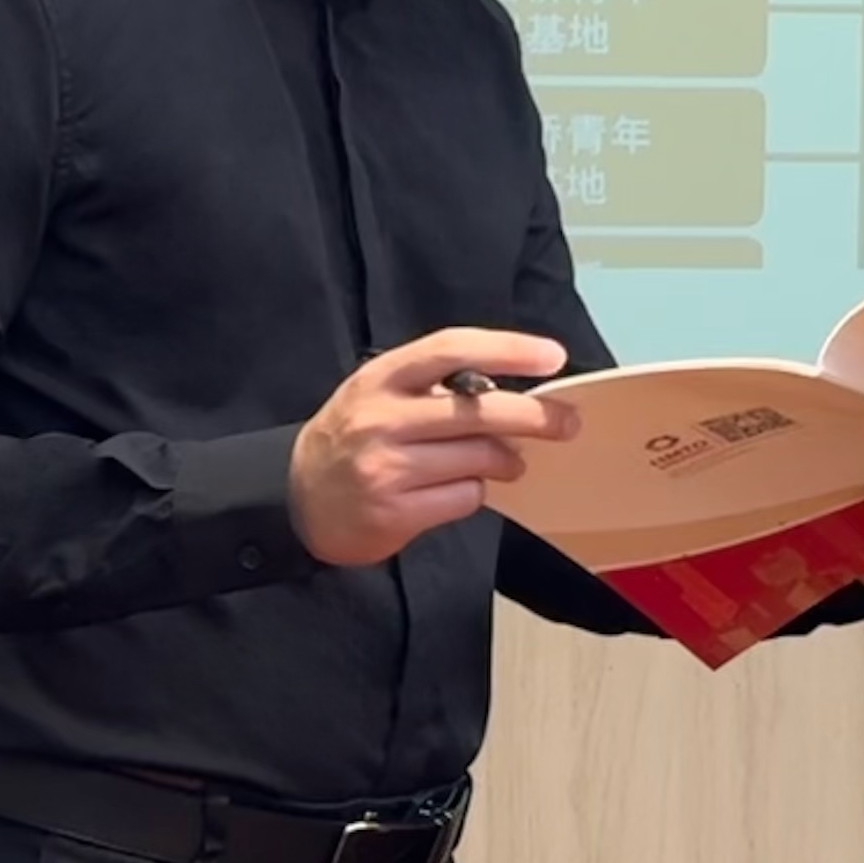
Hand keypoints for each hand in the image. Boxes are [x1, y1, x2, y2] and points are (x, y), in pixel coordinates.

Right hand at [290, 329, 575, 566]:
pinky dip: (474, 493)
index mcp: (382, 377)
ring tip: (506, 462)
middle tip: (567, 422)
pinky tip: (456, 490)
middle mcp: (381, 418)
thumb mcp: (383, 394)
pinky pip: (465, 497)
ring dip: (505, 462)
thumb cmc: (358, 435)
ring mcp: (385, 467)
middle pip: (478, 411)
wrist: (296, 498)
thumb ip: (440, 387)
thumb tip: (524, 390)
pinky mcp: (393, 512)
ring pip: (478, 458)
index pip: (451, 349)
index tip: (553, 356)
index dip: (507, 349)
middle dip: (535, 417)